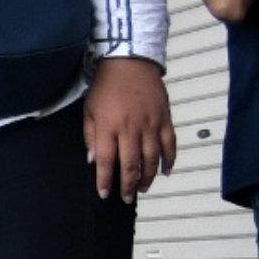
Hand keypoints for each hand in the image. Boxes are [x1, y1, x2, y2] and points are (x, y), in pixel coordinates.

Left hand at [83, 57, 176, 201]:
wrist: (130, 60)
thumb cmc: (106, 85)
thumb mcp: (89, 109)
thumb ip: (91, 135)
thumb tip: (93, 160)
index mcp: (109, 126)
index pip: (106, 161)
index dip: (105, 180)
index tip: (105, 194)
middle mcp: (131, 128)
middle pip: (131, 164)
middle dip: (128, 185)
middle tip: (126, 198)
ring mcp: (150, 124)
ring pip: (152, 158)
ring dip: (148, 177)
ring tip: (143, 188)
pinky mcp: (165, 119)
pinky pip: (169, 144)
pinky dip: (169, 160)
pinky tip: (165, 171)